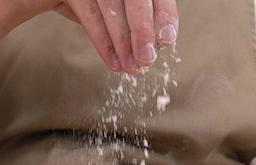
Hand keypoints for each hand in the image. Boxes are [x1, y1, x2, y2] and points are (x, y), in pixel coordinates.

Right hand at [51, 0, 178, 72]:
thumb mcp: (110, 5)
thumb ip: (129, 17)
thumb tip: (154, 44)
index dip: (163, 13)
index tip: (167, 40)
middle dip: (143, 29)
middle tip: (147, 59)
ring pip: (112, 5)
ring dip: (123, 41)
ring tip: (131, 67)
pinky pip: (89, 13)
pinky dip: (103, 41)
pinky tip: (113, 61)